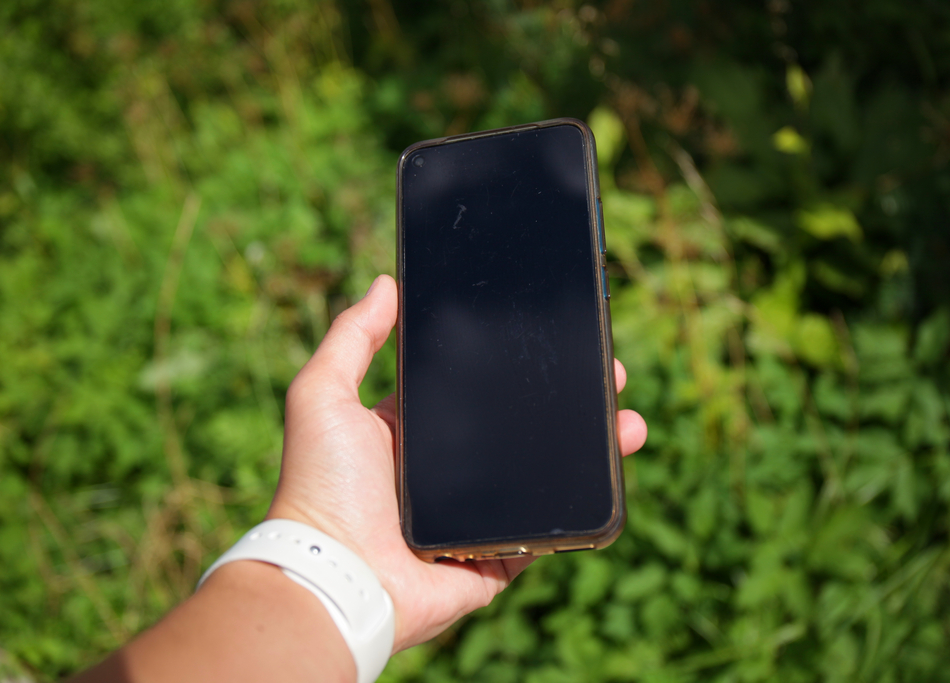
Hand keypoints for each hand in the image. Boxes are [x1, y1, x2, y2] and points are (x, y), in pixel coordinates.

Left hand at [267, 274, 647, 651]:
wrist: (335, 575)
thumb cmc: (321, 486)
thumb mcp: (322, 394)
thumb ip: (351, 337)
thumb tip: (385, 284)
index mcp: (416, 435)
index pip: (476, 390)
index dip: (517, 364)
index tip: (553, 337)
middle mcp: (450, 475)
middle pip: (523, 430)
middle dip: (570, 402)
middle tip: (608, 373)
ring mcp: (478, 518)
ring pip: (548, 478)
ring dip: (593, 450)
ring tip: (628, 424)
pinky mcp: (498, 558)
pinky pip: (548, 532)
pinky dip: (580, 508)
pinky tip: (610, 472)